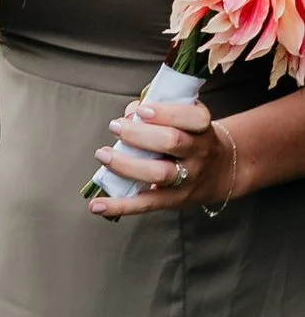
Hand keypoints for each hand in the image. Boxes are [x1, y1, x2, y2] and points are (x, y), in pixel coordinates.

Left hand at [91, 89, 235, 216]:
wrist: (219, 173)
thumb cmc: (190, 137)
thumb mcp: (184, 120)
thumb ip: (158, 112)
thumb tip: (128, 115)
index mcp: (202, 129)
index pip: (194, 118)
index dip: (167, 113)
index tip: (142, 110)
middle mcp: (199, 153)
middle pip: (173, 142)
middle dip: (139, 134)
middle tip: (115, 127)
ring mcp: (188, 179)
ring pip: (160, 173)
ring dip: (126, 164)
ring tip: (103, 155)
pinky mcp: (174, 200)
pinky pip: (146, 204)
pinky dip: (119, 206)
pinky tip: (96, 206)